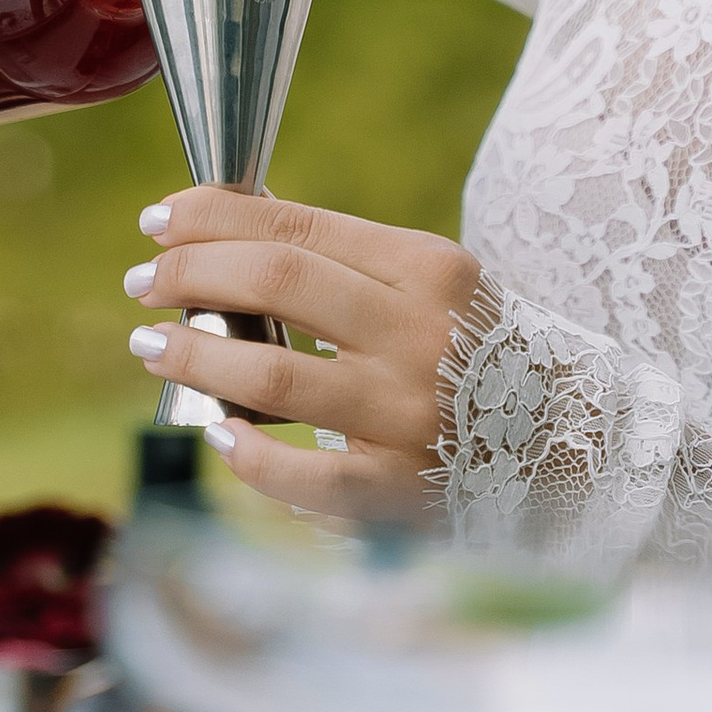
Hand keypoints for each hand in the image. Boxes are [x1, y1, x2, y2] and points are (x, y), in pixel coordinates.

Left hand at [123, 185, 484, 523]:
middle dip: (190, 274)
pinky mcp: (400, 491)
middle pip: (277, 280)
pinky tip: (218, 437)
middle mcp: (421, 335)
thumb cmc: (471, 354)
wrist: (567, 447)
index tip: (158, 223)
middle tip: (144, 283)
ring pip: (273, 375)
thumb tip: (230, 227)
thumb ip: (343, 261)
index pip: (296, 226)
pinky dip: (250, 457)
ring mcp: (410, 415)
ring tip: (152, 348)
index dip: (211, 220)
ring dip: (194, 357)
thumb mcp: (428, 287)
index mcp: (428, 270)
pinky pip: (305, 477)